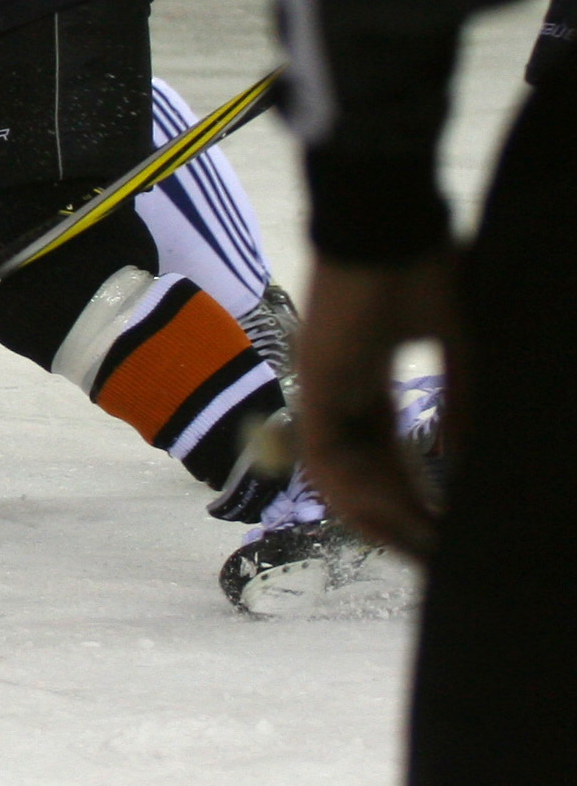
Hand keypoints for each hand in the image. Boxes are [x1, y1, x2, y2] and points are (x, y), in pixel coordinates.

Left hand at [296, 253, 452, 559]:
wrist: (388, 226)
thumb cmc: (424, 270)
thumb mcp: (458, 348)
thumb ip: (463, 404)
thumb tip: (469, 462)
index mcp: (367, 381)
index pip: (382, 454)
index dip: (412, 494)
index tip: (446, 527)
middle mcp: (338, 392)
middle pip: (358, 476)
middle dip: (397, 521)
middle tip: (436, 559)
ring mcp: (321, 390)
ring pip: (341, 478)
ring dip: (384, 518)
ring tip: (428, 552)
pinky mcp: (315, 385)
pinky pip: (329, 458)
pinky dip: (363, 493)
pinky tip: (405, 520)